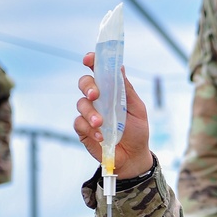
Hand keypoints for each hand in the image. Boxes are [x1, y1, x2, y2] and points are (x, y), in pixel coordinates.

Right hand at [74, 52, 152, 177]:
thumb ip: (127, 90)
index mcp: (112, 90)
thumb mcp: (137, 109)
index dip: (92, 61)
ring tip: (101, 124)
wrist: (134, 157)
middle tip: (95, 95)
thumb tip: (120, 67)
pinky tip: (101, 137)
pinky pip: (79, 123)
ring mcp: (89, 114)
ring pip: (81, 104)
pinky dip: (90, 129)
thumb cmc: (137, 131)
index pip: (99, 71)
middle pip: (85, 83)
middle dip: (88, 86)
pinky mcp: (83, 130)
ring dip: (91, 113)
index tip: (89, 59)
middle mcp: (98, 99)